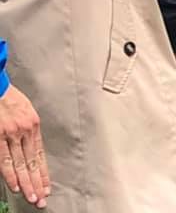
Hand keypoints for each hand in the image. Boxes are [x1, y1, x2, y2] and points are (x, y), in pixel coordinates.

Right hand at [0, 85, 48, 208]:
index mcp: (34, 126)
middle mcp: (26, 131)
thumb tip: (27, 151)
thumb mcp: (25, 112)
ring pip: (20, 164)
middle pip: (32, 163)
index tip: (46, 188)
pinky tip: (15, 186)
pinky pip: (5, 159)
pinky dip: (10, 174)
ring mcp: (12, 134)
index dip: (43, 173)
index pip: (39, 156)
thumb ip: (27, 131)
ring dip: (26, 183)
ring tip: (31, 197)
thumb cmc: (9, 99)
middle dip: (37, 183)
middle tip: (41, 200)